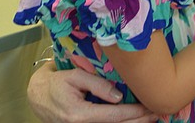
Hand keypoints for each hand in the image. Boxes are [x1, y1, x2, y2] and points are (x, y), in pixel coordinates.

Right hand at [27, 63, 156, 122]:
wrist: (37, 97)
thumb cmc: (56, 83)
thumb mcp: (74, 76)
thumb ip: (97, 85)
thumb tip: (119, 96)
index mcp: (80, 115)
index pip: (113, 115)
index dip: (133, 112)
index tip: (148, 107)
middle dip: (138, 121)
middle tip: (157, 114)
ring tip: (150, 118)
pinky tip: (134, 120)